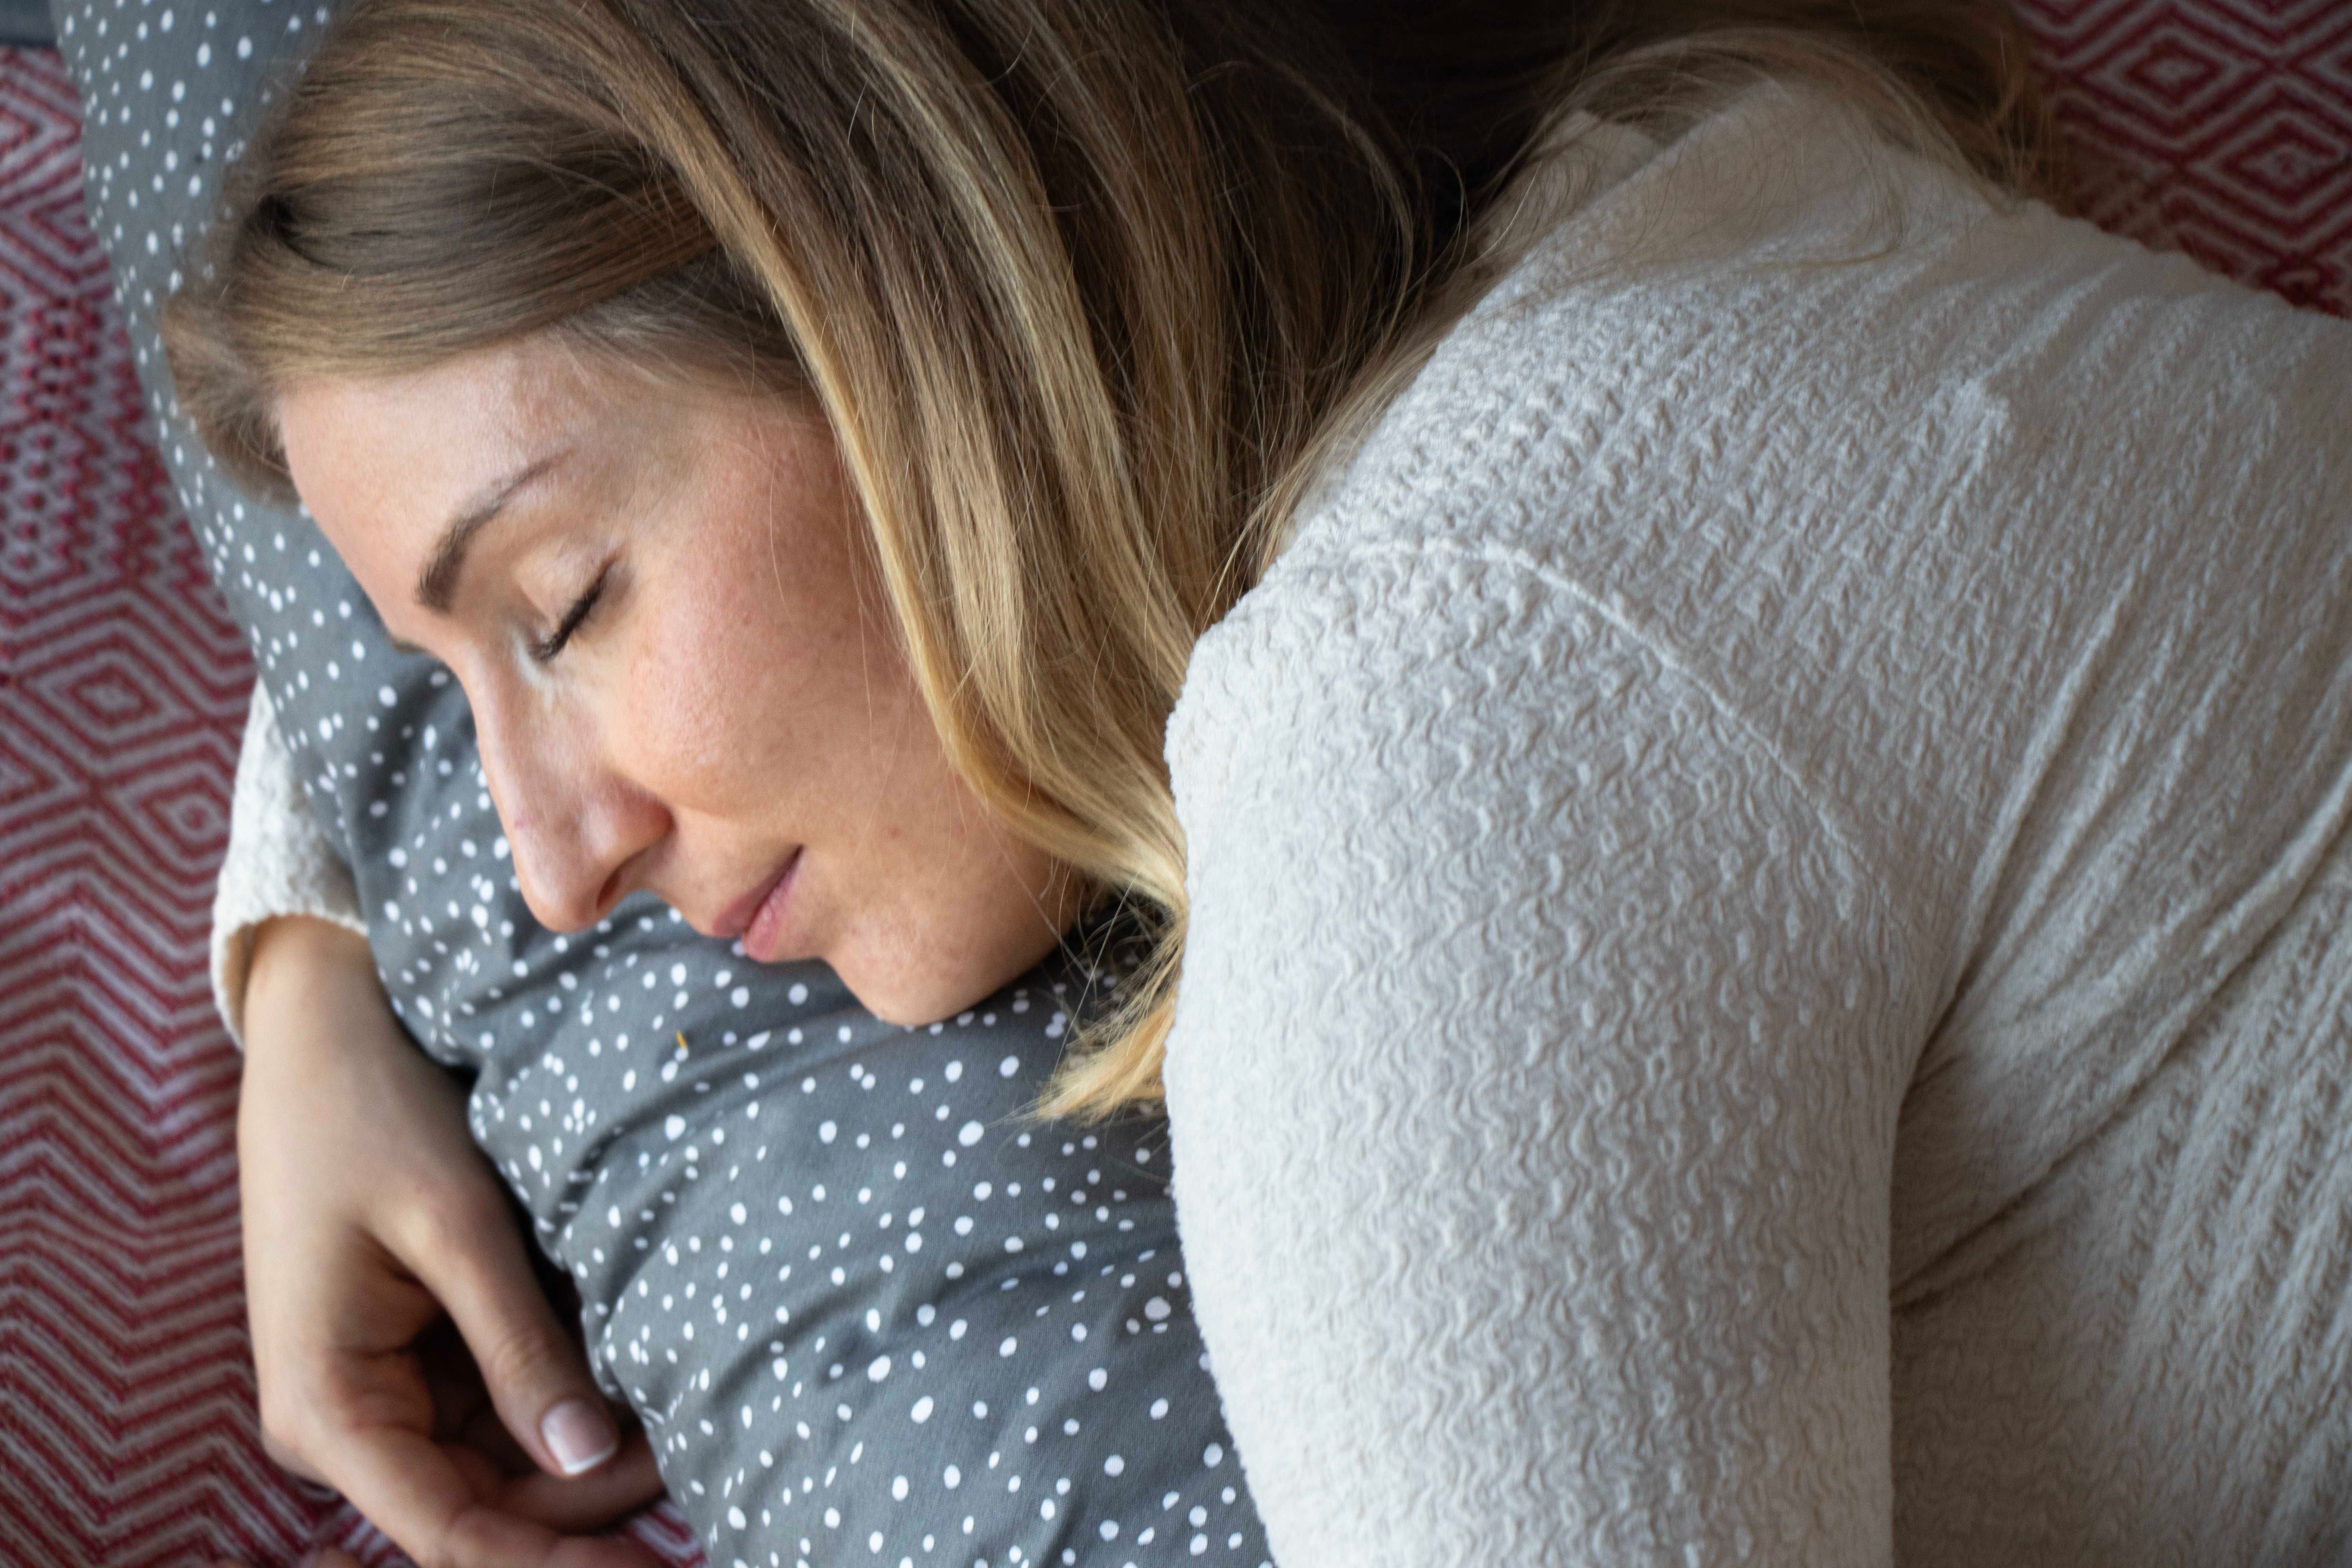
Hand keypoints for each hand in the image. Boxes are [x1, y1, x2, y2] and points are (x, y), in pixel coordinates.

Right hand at [235, 916, 666, 1567]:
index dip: (552, 1566)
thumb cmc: (375, 1114)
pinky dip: (580, 1398)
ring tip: (699, 1421)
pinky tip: (654, 1382)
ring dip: (601, 1451)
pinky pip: (510, 1405)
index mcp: (328, 1408)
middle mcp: (348, 1422)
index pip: (450, 1533)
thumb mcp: (456, 1226)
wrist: (329, 1031)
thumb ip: (520, 1347)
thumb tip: (591, 1456)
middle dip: (596, 1499)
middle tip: (713, 1469)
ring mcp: (388, 1391)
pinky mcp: (425, 1355)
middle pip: (488, 1507)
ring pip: (511, 1462)